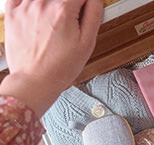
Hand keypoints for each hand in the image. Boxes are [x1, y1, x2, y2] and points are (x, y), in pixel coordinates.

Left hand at [0, 0, 102, 116]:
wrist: (35, 81)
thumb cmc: (60, 67)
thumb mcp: (87, 43)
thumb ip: (94, 14)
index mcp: (63, 10)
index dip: (86, 3)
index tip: (85, 9)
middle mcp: (43, 4)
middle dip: (70, 7)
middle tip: (71, 23)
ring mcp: (25, 7)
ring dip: (52, 5)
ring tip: (56, 24)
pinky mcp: (12, 14)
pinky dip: (31, 2)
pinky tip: (38, 12)